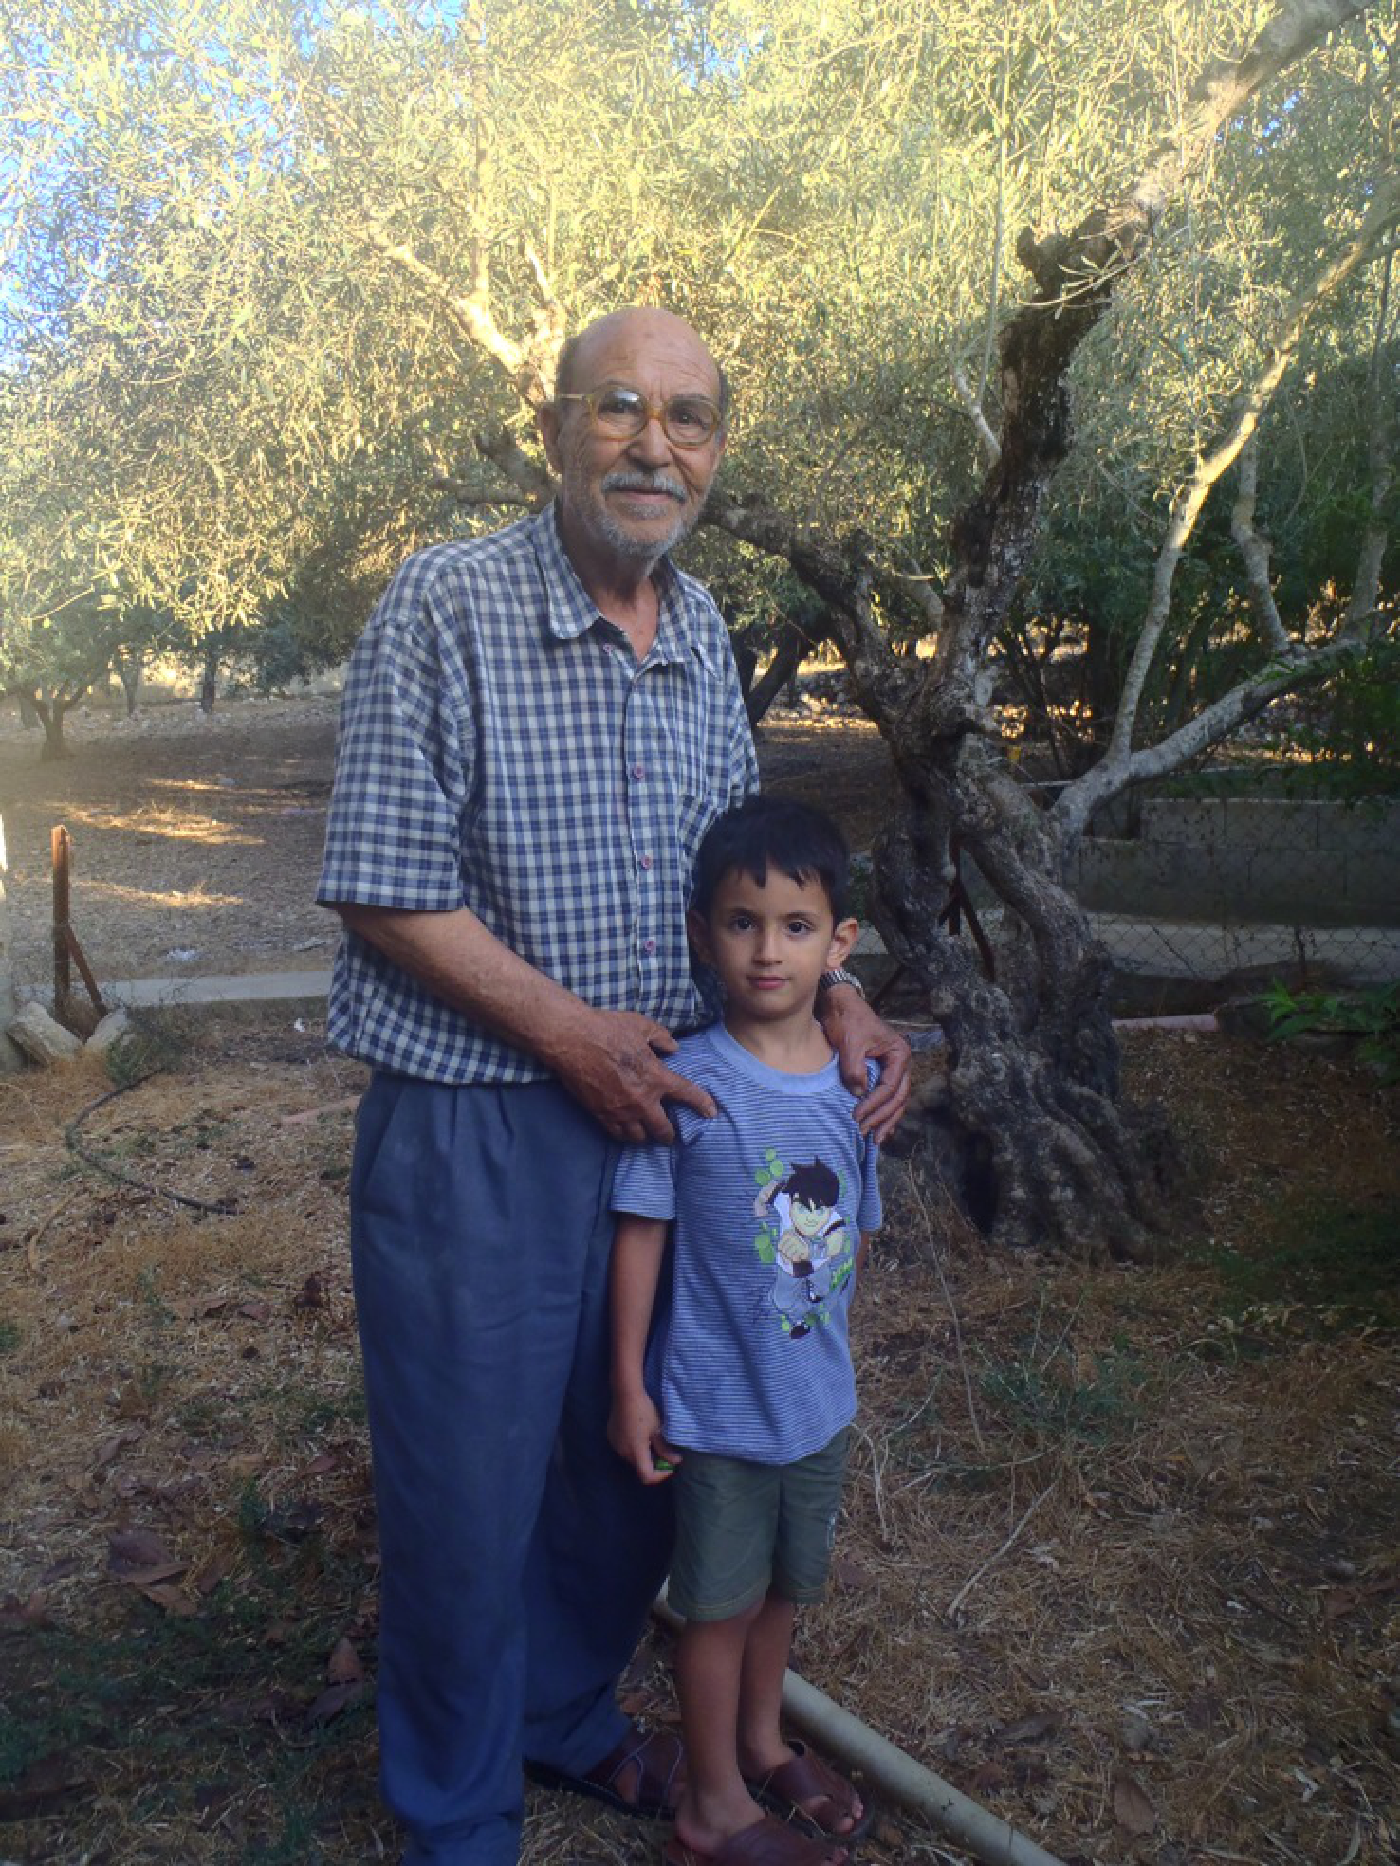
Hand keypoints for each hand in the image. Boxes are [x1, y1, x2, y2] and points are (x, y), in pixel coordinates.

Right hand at [546, 1008, 715, 1142]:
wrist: (572, 1040)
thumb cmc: (608, 1029)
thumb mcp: (642, 1025)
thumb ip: (662, 1038)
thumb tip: (673, 1048)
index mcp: (656, 1077)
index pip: (687, 1095)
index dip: (702, 1105)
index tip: (711, 1113)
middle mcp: (641, 1101)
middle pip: (662, 1130)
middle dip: (669, 1134)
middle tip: (670, 1134)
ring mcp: (620, 1111)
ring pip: (638, 1137)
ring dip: (646, 1136)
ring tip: (647, 1133)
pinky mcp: (600, 1114)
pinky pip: (617, 1134)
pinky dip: (624, 1135)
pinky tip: (626, 1131)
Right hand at [608, 1391, 679, 1483]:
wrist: (625, 1394)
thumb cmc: (644, 1410)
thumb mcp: (658, 1429)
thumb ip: (665, 1449)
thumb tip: (676, 1462)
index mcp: (636, 1451)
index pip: (646, 1477)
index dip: (659, 1476)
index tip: (669, 1467)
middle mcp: (623, 1452)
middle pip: (639, 1467)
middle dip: (652, 1464)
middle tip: (663, 1452)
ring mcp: (615, 1446)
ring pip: (631, 1458)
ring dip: (642, 1455)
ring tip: (650, 1440)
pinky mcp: (611, 1438)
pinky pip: (624, 1449)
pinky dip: (633, 1448)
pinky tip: (638, 1433)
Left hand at [817, 986, 910, 1142]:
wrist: (840, 1005)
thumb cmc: (847, 1020)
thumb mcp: (850, 1043)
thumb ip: (854, 1069)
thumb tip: (858, 1094)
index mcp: (898, 1054)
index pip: (889, 1087)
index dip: (874, 1105)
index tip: (857, 1116)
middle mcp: (900, 1063)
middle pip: (898, 1098)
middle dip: (883, 1118)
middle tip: (866, 1133)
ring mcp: (893, 1068)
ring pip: (896, 1100)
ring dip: (886, 1120)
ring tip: (874, 1139)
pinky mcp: (883, 1072)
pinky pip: (888, 1096)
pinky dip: (884, 1112)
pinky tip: (879, 1127)